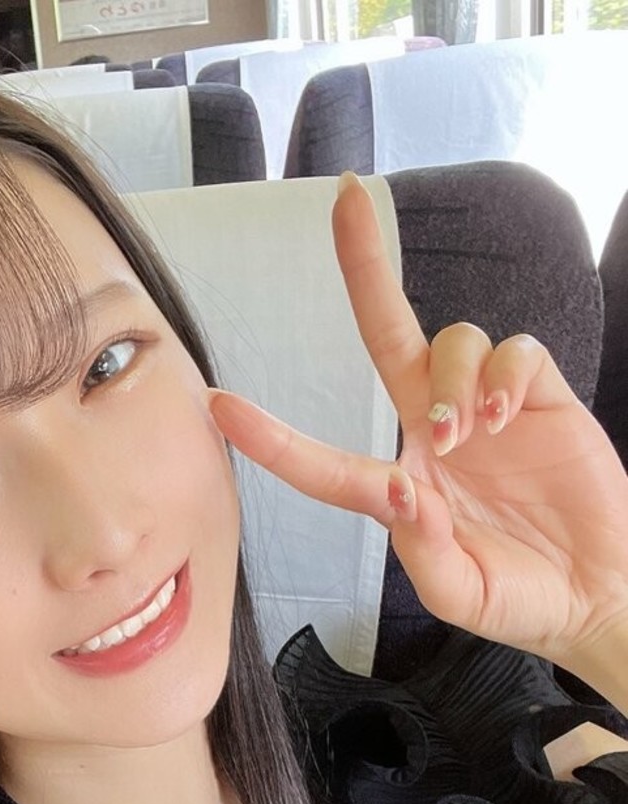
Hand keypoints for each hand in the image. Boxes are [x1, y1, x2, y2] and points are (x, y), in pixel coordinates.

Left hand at [209, 171, 627, 675]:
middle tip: (348, 199)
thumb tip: (396, 488)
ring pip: (452, 340)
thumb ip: (420, 547)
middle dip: (366, 267)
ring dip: (453, 380)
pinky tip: (507, 420)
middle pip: (390, 334)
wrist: (598, 593)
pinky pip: (513, 350)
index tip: (218, 406)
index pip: (324, 459)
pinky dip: (505, 377)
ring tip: (467, 437)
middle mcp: (433, 433)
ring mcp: (485, 410)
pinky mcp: (539, 395)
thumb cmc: (521, 599)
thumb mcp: (459, 592)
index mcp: (399, 488)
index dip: (272, 438)